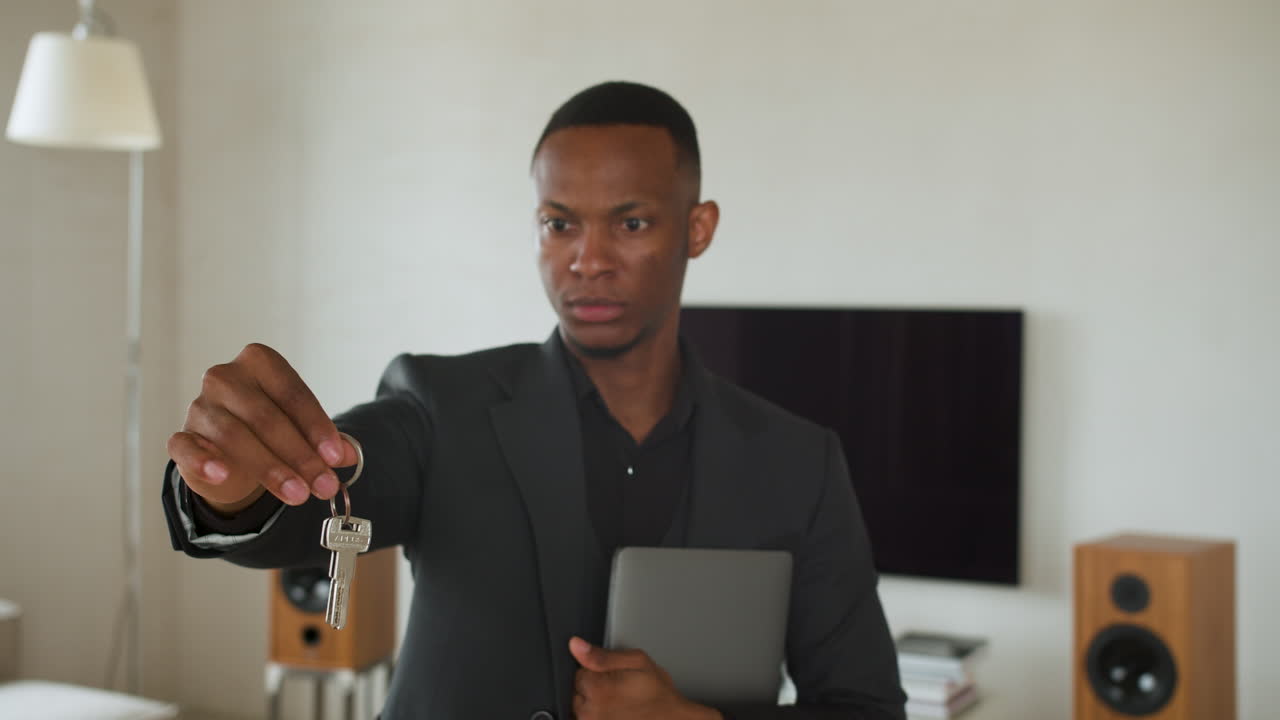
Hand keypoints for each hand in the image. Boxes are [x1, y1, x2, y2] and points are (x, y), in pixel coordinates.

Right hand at [166, 343, 357, 512]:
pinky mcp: (181, 437)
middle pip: (266, 417)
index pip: (292, 393)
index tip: (336, 457)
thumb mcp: (302, 430)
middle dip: (300, 456)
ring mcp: (199, 406)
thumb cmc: (272, 429)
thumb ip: (326, 440)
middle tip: (324, 485)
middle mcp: (225, 378)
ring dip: (270, 469)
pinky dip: (203, 461)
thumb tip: (350, 455)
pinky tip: (222, 475)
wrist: (229, 450)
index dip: (316, 427)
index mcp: (260, 363)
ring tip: (298, 495)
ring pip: (234, 436)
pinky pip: (186, 447)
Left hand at [569, 636, 721, 719]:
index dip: (597, 670)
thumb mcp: (637, 662)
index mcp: (596, 688)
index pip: (579, 671)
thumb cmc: (659, 695)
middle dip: (594, 687)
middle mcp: (589, 711)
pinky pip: (588, 719)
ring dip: (594, 704)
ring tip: (619, 703)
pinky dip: (599, 715)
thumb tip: (576, 645)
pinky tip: (616, 712)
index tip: (612, 674)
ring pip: (581, 708)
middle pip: (577, 691)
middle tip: (618, 689)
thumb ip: (602, 655)